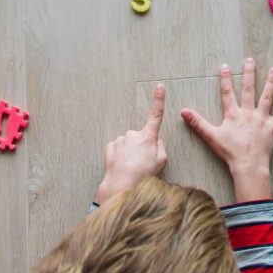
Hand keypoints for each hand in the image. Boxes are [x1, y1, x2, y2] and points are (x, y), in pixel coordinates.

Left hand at [95, 84, 167, 203]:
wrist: (122, 185)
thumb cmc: (144, 175)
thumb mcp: (162, 161)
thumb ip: (161, 146)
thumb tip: (155, 141)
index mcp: (148, 137)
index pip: (156, 114)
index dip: (159, 99)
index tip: (159, 87)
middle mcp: (133, 134)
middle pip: (141, 137)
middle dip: (142, 147)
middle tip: (143, 163)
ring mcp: (121, 140)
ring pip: (129, 143)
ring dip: (130, 152)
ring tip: (132, 167)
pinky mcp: (110, 146)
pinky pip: (118, 148)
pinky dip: (121, 156)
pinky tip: (122, 165)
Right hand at [180, 59, 272, 203]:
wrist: (248, 164)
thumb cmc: (229, 152)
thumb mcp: (210, 136)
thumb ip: (197, 122)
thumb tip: (183, 111)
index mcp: (233, 114)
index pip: (227, 92)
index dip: (225, 79)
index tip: (225, 66)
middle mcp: (248, 112)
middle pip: (248, 89)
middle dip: (249, 74)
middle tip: (250, 60)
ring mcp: (262, 118)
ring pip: (267, 97)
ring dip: (271, 83)